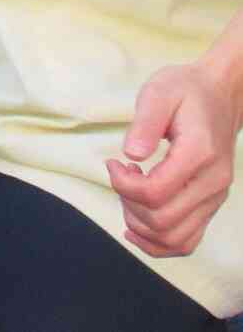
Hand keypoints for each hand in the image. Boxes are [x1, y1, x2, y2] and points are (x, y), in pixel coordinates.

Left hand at [108, 59, 242, 256]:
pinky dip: (158, 242)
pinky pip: (187, 241)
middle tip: (120, 176)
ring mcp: (214, 197)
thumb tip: (130, 155)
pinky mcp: (210, 204)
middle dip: (128, 204)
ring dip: (140, 225)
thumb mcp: (158, 92)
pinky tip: (136, 224)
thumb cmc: (185, 90)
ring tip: (129, 194)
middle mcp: (213, 183)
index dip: (122, 185)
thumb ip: (144, 123)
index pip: (155, 192)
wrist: (219, 94)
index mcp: (199, 154)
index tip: (112, 163)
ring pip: (175, 239)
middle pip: (162, 221)